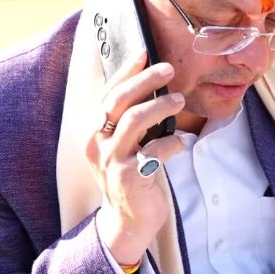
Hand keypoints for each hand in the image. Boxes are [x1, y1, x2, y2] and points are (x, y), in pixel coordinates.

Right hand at [88, 51, 185, 265]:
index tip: (144, 52)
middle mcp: (96, 143)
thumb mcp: (123, 144)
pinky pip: (154, 151)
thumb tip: (151, 82)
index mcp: (93, 131)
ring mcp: (111, 161)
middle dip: (145, 80)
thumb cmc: (131, 174)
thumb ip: (129, 118)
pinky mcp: (129, 177)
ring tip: (180, 100)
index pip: (107, 93)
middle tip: (169, 69)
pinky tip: (181, 143)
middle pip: (118, 101)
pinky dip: (172, 143)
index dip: (125, 71)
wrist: (128, 220)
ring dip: (160, 106)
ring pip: (134, 120)